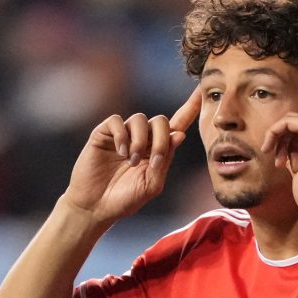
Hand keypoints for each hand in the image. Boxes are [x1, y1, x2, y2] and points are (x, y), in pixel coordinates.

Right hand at [64, 88, 200, 224]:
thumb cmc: (124, 200)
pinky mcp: (104, 133)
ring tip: (131, 162)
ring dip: (140, 141)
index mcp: (157, 151)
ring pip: (140, 119)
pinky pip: (117, 121)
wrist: (95, 207)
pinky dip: (122, 135)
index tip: (202, 90)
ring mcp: (123, 135)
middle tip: (154, 161)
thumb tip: (180, 134)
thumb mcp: (151, 185)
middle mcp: (142, 139)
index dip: (190, 108)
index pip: (177, 124)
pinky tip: (121, 152)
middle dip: (162, 140)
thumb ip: (166, 160)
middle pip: (161, 121)